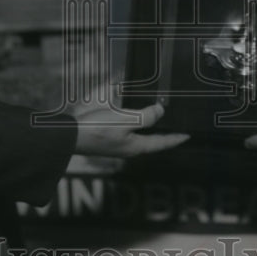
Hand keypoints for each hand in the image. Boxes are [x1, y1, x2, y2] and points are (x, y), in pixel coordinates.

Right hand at [74, 101, 189, 157]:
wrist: (68, 133)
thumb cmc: (97, 129)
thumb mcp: (125, 121)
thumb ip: (146, 117)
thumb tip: (160, 112)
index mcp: (135, 146)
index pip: (161, 143)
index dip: (175, 138)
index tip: (188, 135)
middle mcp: (128, 145)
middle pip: (151, 139)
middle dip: (163, 133)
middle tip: (176, 125)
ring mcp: (117, 140)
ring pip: (138, 132)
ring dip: (148, 124)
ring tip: (159, 116)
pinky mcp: (107, 133)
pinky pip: (125, 124)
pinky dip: (133, 117)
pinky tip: (133, 109)